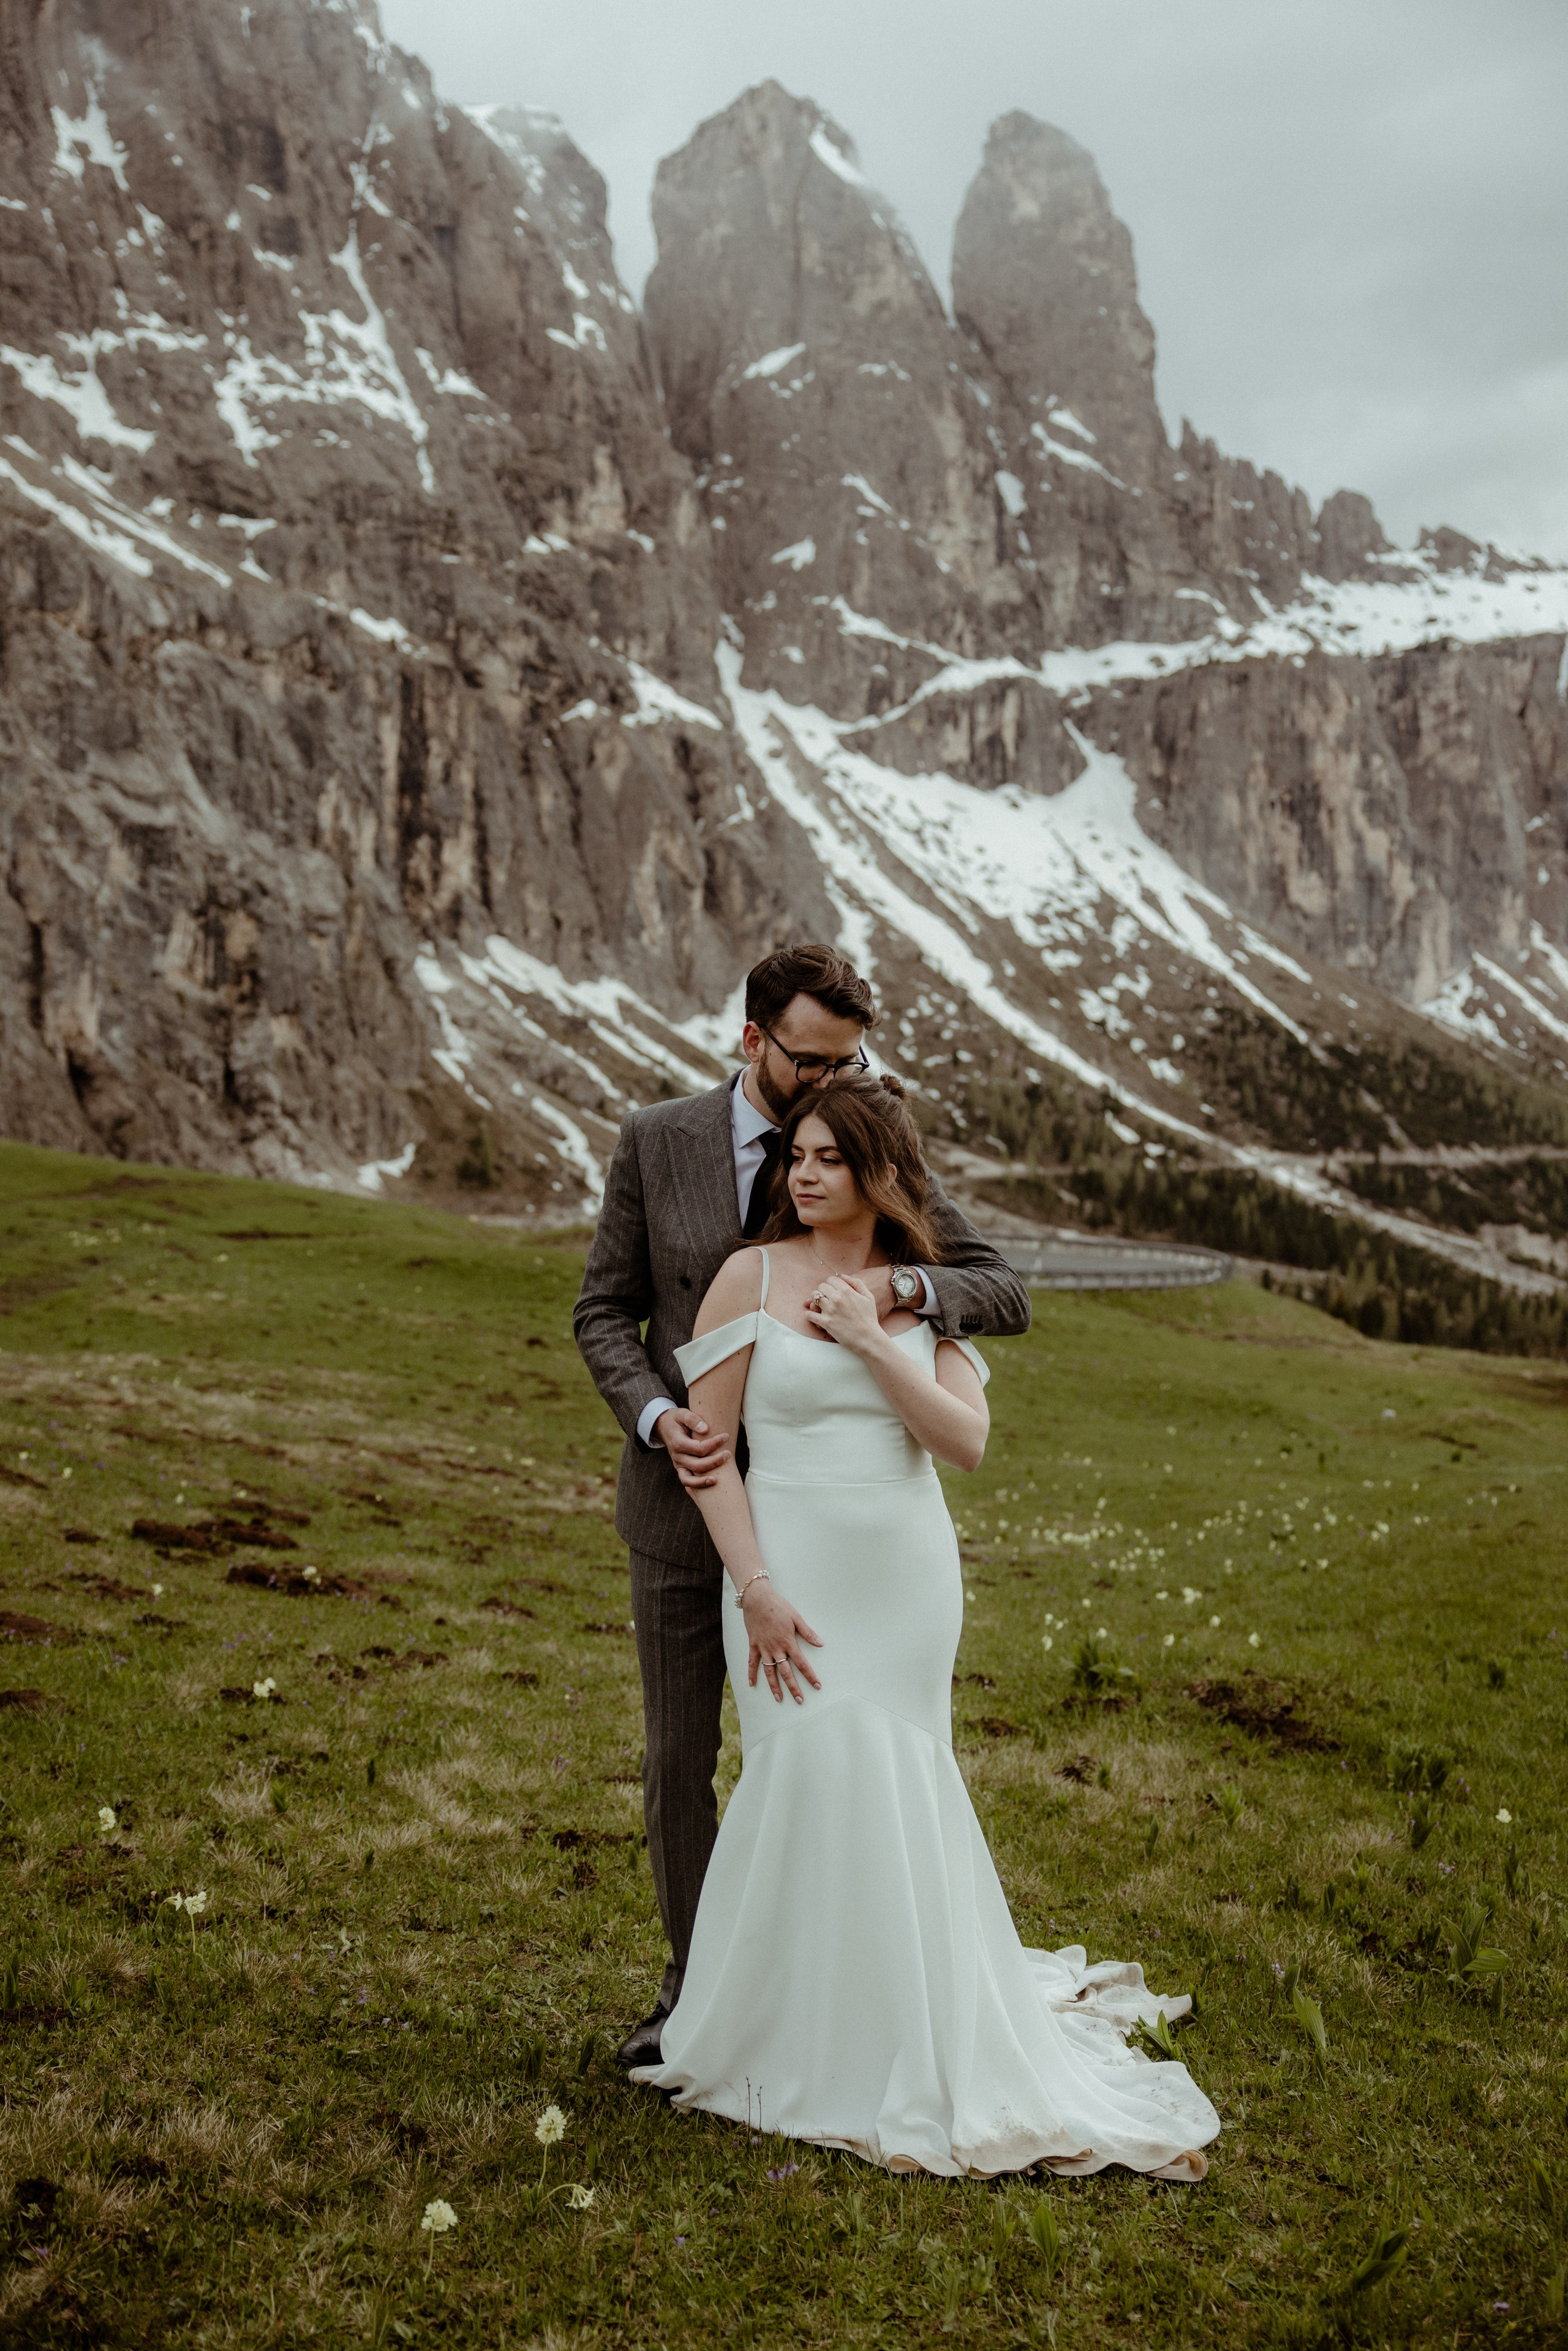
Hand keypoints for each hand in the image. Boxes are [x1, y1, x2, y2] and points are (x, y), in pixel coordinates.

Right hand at [656, 1407, 730, 1489]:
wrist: (664, 1426)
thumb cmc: (676, 1419)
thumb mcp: (682, 1414)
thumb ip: (692, 1419)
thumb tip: (706, 1429)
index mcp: (678, 1443)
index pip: (699, 1448)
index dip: (714, 1443)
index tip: (726, 1436)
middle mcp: (677, 1457)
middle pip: (697, 1465)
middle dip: (714, 1462)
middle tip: (728, 1454)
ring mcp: (678, 1465)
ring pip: (689, 1480)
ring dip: (703, 1481)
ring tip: (717, 1479)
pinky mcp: (681, 1469)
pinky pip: (686, 1483)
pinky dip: (695, 1488)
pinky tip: (707, 1488)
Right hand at [743, 1580, 822, 1703]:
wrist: (757, 1599)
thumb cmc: (778, 1606)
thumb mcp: (796, 1617)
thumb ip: (808, 1633)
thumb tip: (821, 1643)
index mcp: (788, 1642)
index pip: (802, 1663)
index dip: (810, 1676)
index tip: (817, 1686)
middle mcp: (776, 1648)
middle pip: (786, 1672)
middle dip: (793, 1688)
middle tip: (800, 1700)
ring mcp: (763, 1648)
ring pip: (769, 1671)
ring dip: (774, 1686)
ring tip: (779, 1698)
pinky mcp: (753, 1645)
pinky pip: (752, 1663)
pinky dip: (751, 1674)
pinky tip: (752, 1684)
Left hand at [803, 1273, 882, 1353]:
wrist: (868, 1338)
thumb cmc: (869, 1318)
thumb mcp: (868, 1296)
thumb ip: (856, 1283)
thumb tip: (842, 1275)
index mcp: (847, 1291)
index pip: (830, 1279)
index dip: (832, 1284)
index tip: (834, 1291)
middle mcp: (837, 1298)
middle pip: (821, 1287)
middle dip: (823, 1291)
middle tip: (827, 1299)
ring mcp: (830, 1311)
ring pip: (813, 1297)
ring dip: (816, 1301)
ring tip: (821, 1306)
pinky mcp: (826, 1323)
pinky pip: (809, 1314)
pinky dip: (810, 1315)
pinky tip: (815, 1316)